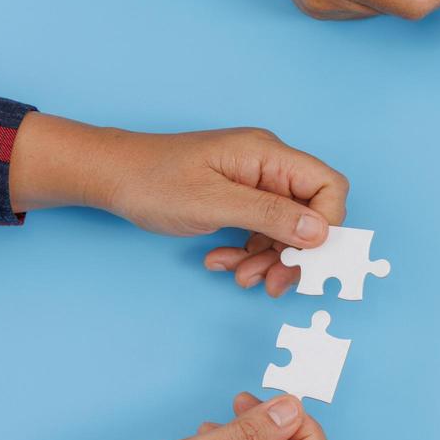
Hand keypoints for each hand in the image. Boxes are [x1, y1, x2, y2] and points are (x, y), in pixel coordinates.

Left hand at [8, 113, 348, 296]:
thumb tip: (320, 233)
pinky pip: (261, 233)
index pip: (328, 186)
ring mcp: (255, 184)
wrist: (110, 177)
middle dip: (293, 253)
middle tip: (273, 283)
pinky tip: (222, 263)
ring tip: (240, 276)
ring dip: (268, 260)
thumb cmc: (154, 181)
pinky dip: (248, 254)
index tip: (306, 257)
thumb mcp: (214, 203)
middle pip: (310, 214)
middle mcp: (268, 167)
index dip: (328, 224)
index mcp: (269, 155)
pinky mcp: (240, 201)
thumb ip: (270, 216)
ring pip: (286, 230)